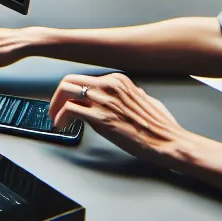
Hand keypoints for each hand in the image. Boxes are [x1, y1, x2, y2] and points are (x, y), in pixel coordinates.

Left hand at [49, 73, 190, 164]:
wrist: (166, 141)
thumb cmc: (159, 125)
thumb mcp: (144, 100)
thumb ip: (128, 95)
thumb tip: (119, 98)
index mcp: (119, 80)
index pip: (85, 79)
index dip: (72, 92)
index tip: (68, 101)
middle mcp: (109, 85)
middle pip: (70, 80)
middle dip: (58, 95)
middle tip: (55, 108)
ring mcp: (104, 99)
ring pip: (66, 91)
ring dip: (55, 105)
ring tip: (56, 118)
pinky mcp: (100, 117)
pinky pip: (70, 109)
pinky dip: (60, 117)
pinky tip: (62, 125)